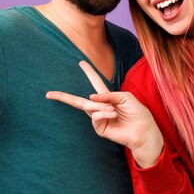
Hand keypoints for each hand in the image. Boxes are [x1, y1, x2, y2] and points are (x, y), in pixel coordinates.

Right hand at [46, 61, 163, 167]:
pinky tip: (112, 114)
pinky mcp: (99, 128)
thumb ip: (108, 94)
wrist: (143, 130)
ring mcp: (99, 118)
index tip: (81, 62)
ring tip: (114, 111)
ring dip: (101, 107)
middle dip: (63, 97)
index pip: (96, 83)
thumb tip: (90, 97)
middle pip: (78, 101)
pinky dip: (102, 113)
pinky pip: (94, 117)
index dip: (89, 73)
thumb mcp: (125, 97)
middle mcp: (101, 107)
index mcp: (108, 97)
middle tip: (49, 93)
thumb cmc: (138, 113)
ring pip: (89, 108)